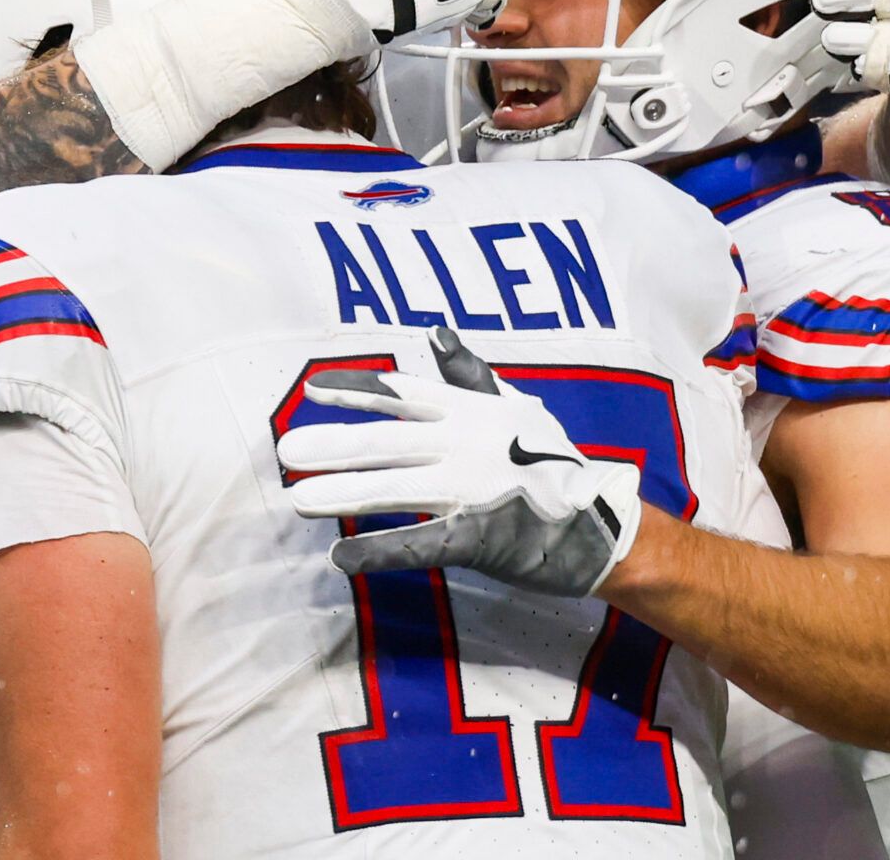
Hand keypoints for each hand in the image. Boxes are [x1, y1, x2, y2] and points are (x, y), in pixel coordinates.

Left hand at [277, 328, 640, 597]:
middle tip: (284, 453)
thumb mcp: (516, 406)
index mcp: (471, 412)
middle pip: (386, 441)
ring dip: (342, 493)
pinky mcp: (481, 536)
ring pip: (394, 488)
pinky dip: (380, 551)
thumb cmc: (555, 463)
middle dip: (333, 444)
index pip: (402, 394)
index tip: (310, 389)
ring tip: (297, 499)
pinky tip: (342, 557)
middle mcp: (466, 444)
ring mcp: (473, 490)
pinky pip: (421, 543)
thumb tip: (435, 333)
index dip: (355, 389)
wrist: (605, 522)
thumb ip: (469, 375)